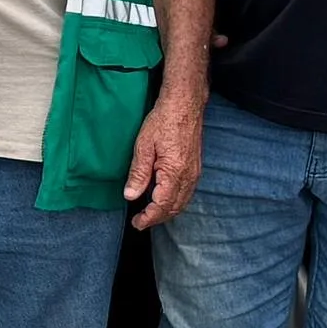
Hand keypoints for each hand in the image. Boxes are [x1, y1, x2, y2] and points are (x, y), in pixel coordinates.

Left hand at [123, 92, 204, 230]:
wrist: (184, 104)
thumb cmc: (164, 120)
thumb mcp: (144, 146)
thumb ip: (138, 173)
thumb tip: (130, 196)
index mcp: (174, 173)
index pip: (162, 206)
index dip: (148, 218)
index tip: (137, 223)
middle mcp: (188, 176)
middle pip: (174, 208)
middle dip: (157, 218)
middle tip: (140, 221)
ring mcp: (194, 173)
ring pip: (183, 203)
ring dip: (167, 212)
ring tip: (150, 213)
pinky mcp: (196, 168)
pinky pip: (187, 193)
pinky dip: (175, 202)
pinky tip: (164, 199)